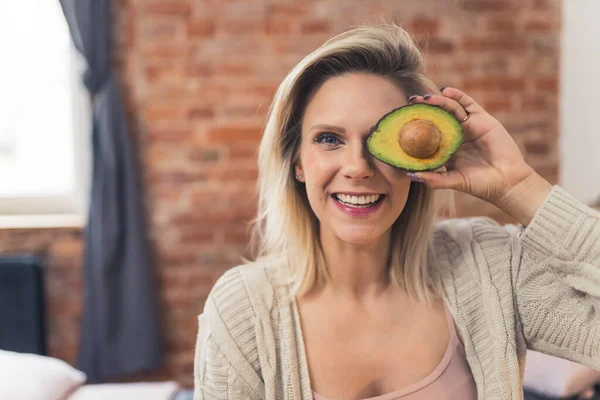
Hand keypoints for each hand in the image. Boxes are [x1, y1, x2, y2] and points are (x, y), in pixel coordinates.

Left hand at [407, 87, 543, 207]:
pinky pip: (469, 104)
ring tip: (426, 98)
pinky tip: (446, 91)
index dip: (416, 125)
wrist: (507, 182)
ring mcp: (469, 126)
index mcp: (446, 148)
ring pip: (451, 109)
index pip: (428, 133)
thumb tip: (410, 175)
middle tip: (410, 101)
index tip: (402, 120)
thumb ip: (434, 179)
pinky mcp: (483, 120)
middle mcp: (456, 135)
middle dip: (424, 108)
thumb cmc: (480, 185)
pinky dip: (458, 96)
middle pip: (438, 117)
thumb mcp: (454, 181)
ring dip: (439, 101)